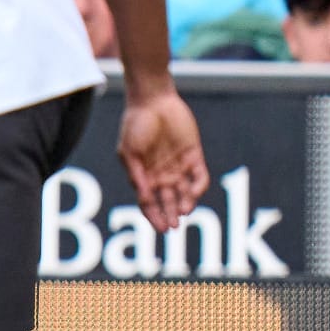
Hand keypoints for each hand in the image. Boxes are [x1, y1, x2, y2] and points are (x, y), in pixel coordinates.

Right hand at [117, 86, 209, 233]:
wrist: (152, 101)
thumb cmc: (135, 125)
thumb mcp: (129, 153)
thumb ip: (138, 176)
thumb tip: (145, 198)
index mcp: (144, 175)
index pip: (149, 202)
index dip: (154, 216)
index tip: (160, 229)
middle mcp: (162, 174)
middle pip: (168, 201)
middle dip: (170, 215)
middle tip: (173, 226)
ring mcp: (178, 166)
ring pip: (185, 192)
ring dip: (185, 204)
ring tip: (184, 211)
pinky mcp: (193, 156)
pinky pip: (199, 176)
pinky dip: (198, 187)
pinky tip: (194, 193)